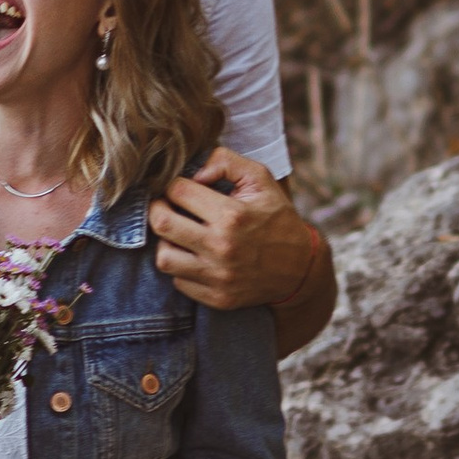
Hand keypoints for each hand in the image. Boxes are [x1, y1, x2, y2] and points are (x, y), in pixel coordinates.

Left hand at [149, 147, 316, 312]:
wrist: (301, 269)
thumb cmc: (277, 218)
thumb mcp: (261, 179)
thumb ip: (226, 161)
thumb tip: (195, 173)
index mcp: (232, 214)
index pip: (178, 191)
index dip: (174, 185)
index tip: (181, 189)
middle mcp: (222, 246)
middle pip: (161, 223)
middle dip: (157, 209)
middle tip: (167, 207)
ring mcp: (218, 276)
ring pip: (163, 257)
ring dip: (166, 242)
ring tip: (179, 235)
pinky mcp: (217, 298)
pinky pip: (179, 281)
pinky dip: (181, 268)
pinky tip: (194, 257)